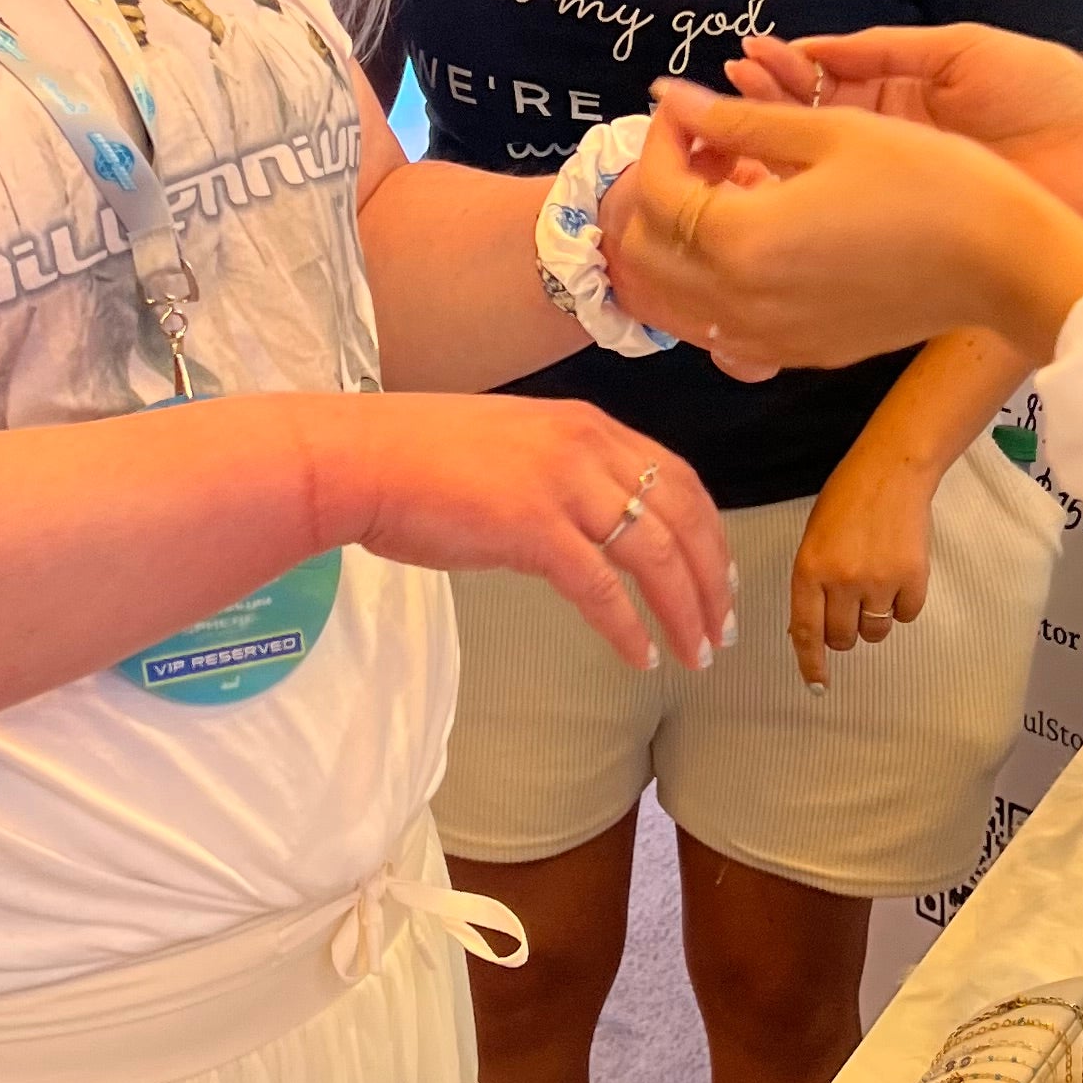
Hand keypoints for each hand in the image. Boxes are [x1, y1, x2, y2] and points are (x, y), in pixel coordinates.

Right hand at [318, 394, 732, 671]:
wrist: (361, 460)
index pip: (677, 479)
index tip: (720, 578)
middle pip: (683, 517)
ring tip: (695, 652)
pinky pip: (602, 589)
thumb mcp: (515, 450)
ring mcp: (562, 485)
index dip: (709, 533)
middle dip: (712, 578)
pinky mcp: (534, 528)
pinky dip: (629, 627)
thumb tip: (588, 533)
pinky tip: (641, 656)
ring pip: (655, 554)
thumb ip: (563, 478)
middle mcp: (587, 446)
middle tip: (721, 628)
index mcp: (586, 425)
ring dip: (684, 609)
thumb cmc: (420, 460)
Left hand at [615, 91, 1082, 374]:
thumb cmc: (932, 183)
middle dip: (658, 190)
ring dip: (676, 241)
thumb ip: (738, 120)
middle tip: (704, 146)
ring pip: (671, 300)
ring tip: (725, 191)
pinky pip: (718, 327)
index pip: (655, 191)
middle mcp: (742, 304)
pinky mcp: (800, 352)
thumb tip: (672, 100)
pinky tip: (755, 239)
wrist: (1005, 262)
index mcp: (743, 241)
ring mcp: (770, 338)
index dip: (662, 138)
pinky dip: (707, 283)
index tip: (688, 107)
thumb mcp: (832, 132)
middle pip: (644, 253)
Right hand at [726, 24, 1082, 247]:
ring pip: (823, 172)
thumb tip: (816, 45)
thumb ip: (886, 48)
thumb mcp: (963, 50)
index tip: (745, 60)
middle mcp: (897, 143)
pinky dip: (810, 200)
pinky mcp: (914, 228)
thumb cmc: (1054, 96)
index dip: (787, 72)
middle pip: (815, 127)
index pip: (830, 81)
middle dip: (769, 108)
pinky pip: (850, 215)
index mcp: (910, 93)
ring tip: (736, 132)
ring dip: (778, 152)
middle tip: (727, 94)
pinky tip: (771, 185)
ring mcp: (902, 187)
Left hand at [788, 438, 936, 687]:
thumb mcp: (814, 540)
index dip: (811, 663)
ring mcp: (879, 581)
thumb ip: (812, 583)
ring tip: (877, 582)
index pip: (806, 631)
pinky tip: (899, 573)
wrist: (892, 471)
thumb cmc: (846, 501)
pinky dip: (904, 602)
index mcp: (809, 570)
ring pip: (876, 631)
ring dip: (875, 618)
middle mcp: (841, 581)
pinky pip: (907, 614)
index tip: (817, 684)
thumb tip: (813, 630)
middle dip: (846, 631)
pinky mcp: (913, 578)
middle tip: (852, 606)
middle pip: (843, 637)